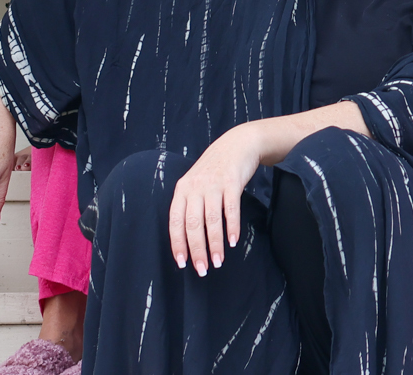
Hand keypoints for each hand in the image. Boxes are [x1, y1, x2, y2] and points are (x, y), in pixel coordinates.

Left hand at [169, 123, 265, 274]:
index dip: (178, 244)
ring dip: (214, 244)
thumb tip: (187, 239)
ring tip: (218, 261)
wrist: (237, 143)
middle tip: (202, 270)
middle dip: (197, 250)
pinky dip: (232, 227)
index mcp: (182, 189)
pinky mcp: (232, 181)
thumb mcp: (195, 183)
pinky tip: (233, 241)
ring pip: (211, 219)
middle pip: (193, 224)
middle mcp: (195, 187)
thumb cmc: (214, 169)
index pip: (175, 222)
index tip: (182, 264)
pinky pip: (231, 208)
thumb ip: (190, 205)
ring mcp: (214, 184)